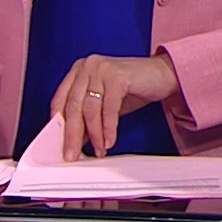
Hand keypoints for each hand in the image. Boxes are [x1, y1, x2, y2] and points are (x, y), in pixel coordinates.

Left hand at [50, 52, 178, 159]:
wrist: (163, 74)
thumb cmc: (133, 88)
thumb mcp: (104, 104)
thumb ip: (87, 118)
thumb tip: (74, 141)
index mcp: (79, 71)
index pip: (59, 101)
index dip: (58, 125)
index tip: (60, 145)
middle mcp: (87, 66)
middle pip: (73, 106)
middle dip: (72, 135)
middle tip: (72, 155)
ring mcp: (101, 69)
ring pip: (90, 109)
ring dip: (94, 134)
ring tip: (99, 150)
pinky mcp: (116, 75)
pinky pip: (108, 108)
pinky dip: (108, 128)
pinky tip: (109, 140)